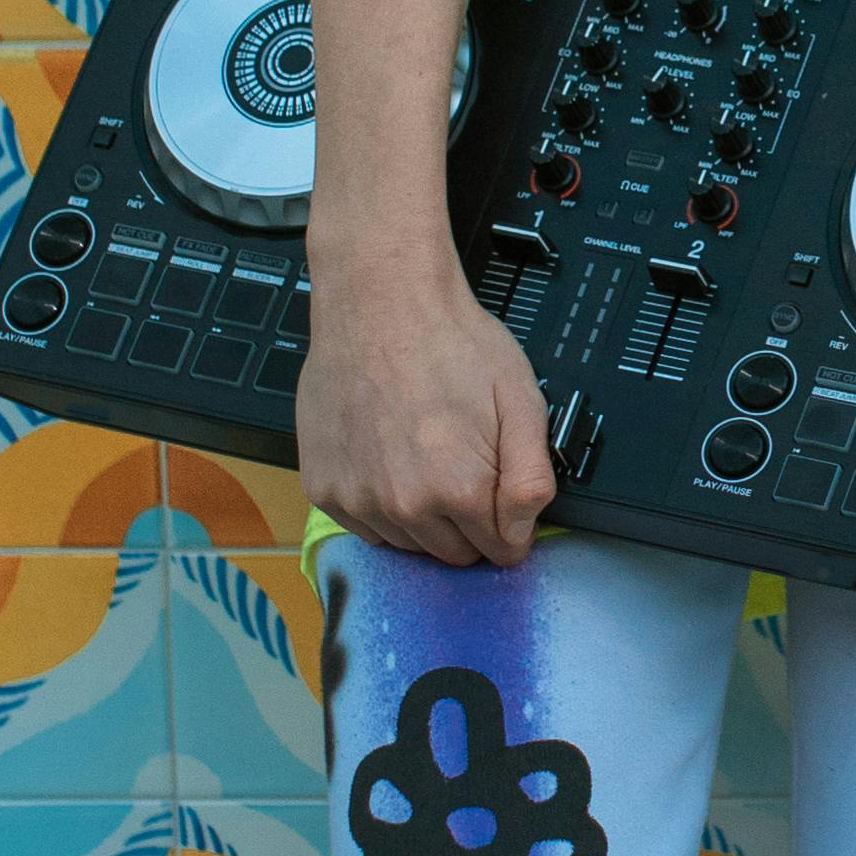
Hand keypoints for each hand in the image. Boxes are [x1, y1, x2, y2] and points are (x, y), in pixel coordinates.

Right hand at [298, 256, 556, 563]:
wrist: (378, 301)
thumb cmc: (449, 342)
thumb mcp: (521, 400)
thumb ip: (531, 478)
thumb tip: (523, 533)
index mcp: (459, 489)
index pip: (501, 549)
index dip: (509, 523)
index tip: (501, 494)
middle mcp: (403, 506)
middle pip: (454, 554)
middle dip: (468, 522)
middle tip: (462, 463)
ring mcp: (357, 500)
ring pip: (408, 544)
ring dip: (422, 516)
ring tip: (422, 453)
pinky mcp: (323, 489)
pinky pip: (365, 527)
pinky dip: (380, 505)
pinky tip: (388, 457)